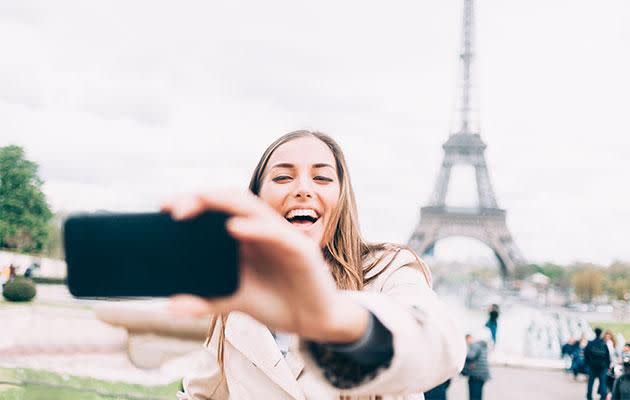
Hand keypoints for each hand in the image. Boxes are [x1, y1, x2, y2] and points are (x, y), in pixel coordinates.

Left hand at [161, 191, 368, 342]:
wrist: (315, 321)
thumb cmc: (278, 303)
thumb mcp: (236, 301)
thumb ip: (207, 300)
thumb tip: (170, 305)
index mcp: (246, 237)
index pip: (218, 210)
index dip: (192, 203)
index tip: (162, 209)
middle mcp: (262, 230)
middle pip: (232, 200)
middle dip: (203, 198)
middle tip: (175, 210)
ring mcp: (282, 236)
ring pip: (253, 207)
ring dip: (225, 202)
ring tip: (200, 202)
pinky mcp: (300, 249)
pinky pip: (276, 233)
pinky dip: (255, 227)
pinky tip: (234, 228)